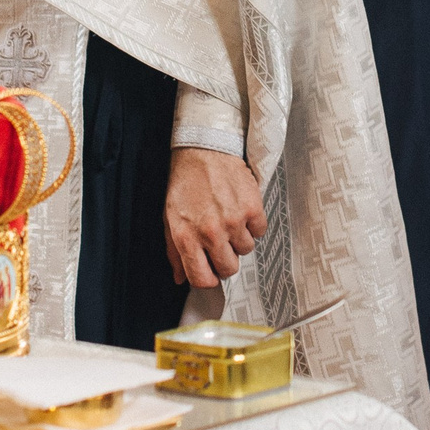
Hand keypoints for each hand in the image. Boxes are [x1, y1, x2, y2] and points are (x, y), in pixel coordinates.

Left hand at [165, 147, 266, 288]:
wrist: (203, 150)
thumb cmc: (185, 183)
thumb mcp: (170, 218)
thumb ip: (174, 251)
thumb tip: (179, 278)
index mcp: (187, 238)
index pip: (202, 279)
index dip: (208, 278)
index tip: (210, 270)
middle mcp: (210, 233)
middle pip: (228, 268)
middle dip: (225, 259)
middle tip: (221, 243)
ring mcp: (233, 221)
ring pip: (246, 250)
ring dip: (239, 239)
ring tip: (229, 220)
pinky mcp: (252, 208)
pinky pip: (259, 231)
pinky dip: (253, 224)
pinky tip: (242, 210)